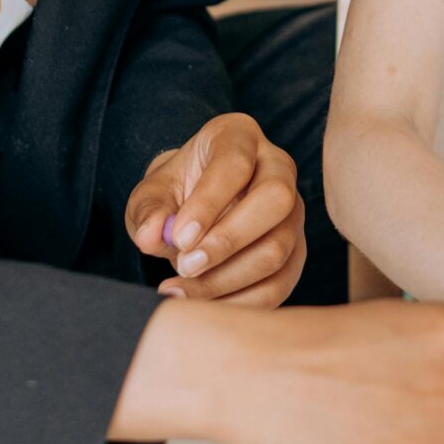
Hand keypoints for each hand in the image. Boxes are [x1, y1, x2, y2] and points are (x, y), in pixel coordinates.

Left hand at [125, 112, 304, 307]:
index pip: (235, 164)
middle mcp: (277, 168)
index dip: (209, 203)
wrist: (193, 214)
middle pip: (275, 201)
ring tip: (183, 289)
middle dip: (228, 241)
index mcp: (239, 138)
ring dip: (228, 278)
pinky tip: (204, 306)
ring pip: (278, 249)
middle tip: (185, 265)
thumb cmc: (174, 196)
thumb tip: (152, 235)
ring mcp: (293, 212)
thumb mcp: (152, 194)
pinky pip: (279, 284)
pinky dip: (239, 302)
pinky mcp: (295, 252)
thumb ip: (148, 211)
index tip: (179, 237)